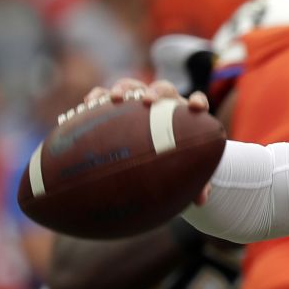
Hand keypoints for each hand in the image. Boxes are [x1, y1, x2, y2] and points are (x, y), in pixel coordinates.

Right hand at [80, 78, 212, 204]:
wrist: (151, 154)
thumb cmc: (171, 161)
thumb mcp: (182, 171)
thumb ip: (196, 183)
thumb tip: (201, 202)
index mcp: (184, 115)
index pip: (195, 103)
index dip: (197, 102)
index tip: (197, 107)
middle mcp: (163, 104)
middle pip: (163, 90)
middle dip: (156, 93)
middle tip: (147, 101)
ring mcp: (138, 100)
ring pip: (132, 86)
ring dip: (124, 89)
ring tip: (114, 98)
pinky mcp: (116, 104)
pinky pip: (104, 95)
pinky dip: (97, 97)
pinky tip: (88, 104)